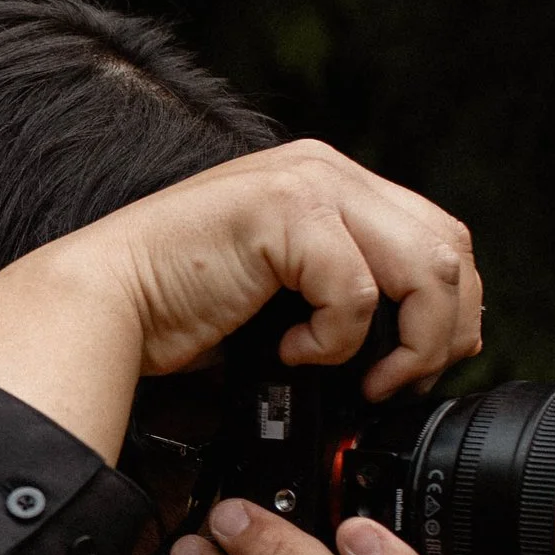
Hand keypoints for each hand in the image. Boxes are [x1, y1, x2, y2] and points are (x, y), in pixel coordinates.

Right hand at [0, 138, 482, 459]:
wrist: (105, 309)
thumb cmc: (179, 311)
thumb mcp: (285, 295)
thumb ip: (345, 291)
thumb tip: (416, 344)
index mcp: (331, 183)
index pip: (439, 236)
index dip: (449, 310)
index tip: (417, 367)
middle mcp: (326, 170)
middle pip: (449, 248)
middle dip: (440, 332)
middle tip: (393, 384)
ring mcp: (307, 184)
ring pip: (424, 267)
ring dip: (405, 341)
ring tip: (357, 378)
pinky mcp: (283, 213)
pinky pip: (354, 291)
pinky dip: (332, 340)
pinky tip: (288, 352)